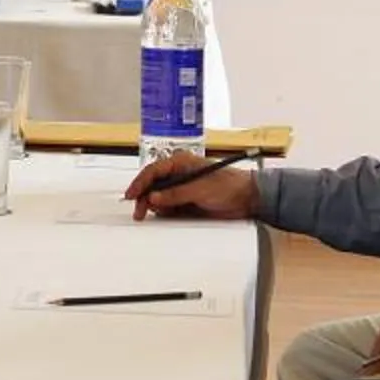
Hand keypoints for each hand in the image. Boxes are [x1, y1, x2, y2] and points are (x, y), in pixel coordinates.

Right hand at [123, 153, 258, 219]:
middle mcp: (179, 175)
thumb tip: (154, 197)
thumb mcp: (200, 188)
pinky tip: (165, 216)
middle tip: (139, 212)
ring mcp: (182, 189)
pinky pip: (169, 208)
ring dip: (155, 206)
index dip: (140, 183)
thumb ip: (175, 193)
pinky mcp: (187, 202)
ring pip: (159, 197)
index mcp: (180, 163)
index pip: (153, 171)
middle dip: (144, 197)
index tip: (131, 195)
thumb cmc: (229, 185)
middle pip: (152, 185)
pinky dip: (165, 212)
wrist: (248, 199)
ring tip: (156, 213)